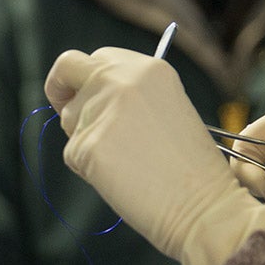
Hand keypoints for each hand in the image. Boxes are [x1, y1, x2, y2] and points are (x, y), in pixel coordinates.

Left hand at [44, 47, 264, 264]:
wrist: (204, 207)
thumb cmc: (190, 168)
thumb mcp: (168, 110)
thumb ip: (129, 96)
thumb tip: (84, 98)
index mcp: (149, 68)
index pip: (97, 57)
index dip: (87, 77)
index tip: (82, 93)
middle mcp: (121, 80)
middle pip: (67, 67)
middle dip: (60, 88)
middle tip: (65, 111)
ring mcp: (101, 111)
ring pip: (69, 120)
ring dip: (84, 138)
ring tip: (126, 161)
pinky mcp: (86, 146)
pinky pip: (72, 154)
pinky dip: (88, 169)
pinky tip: (122, 178)